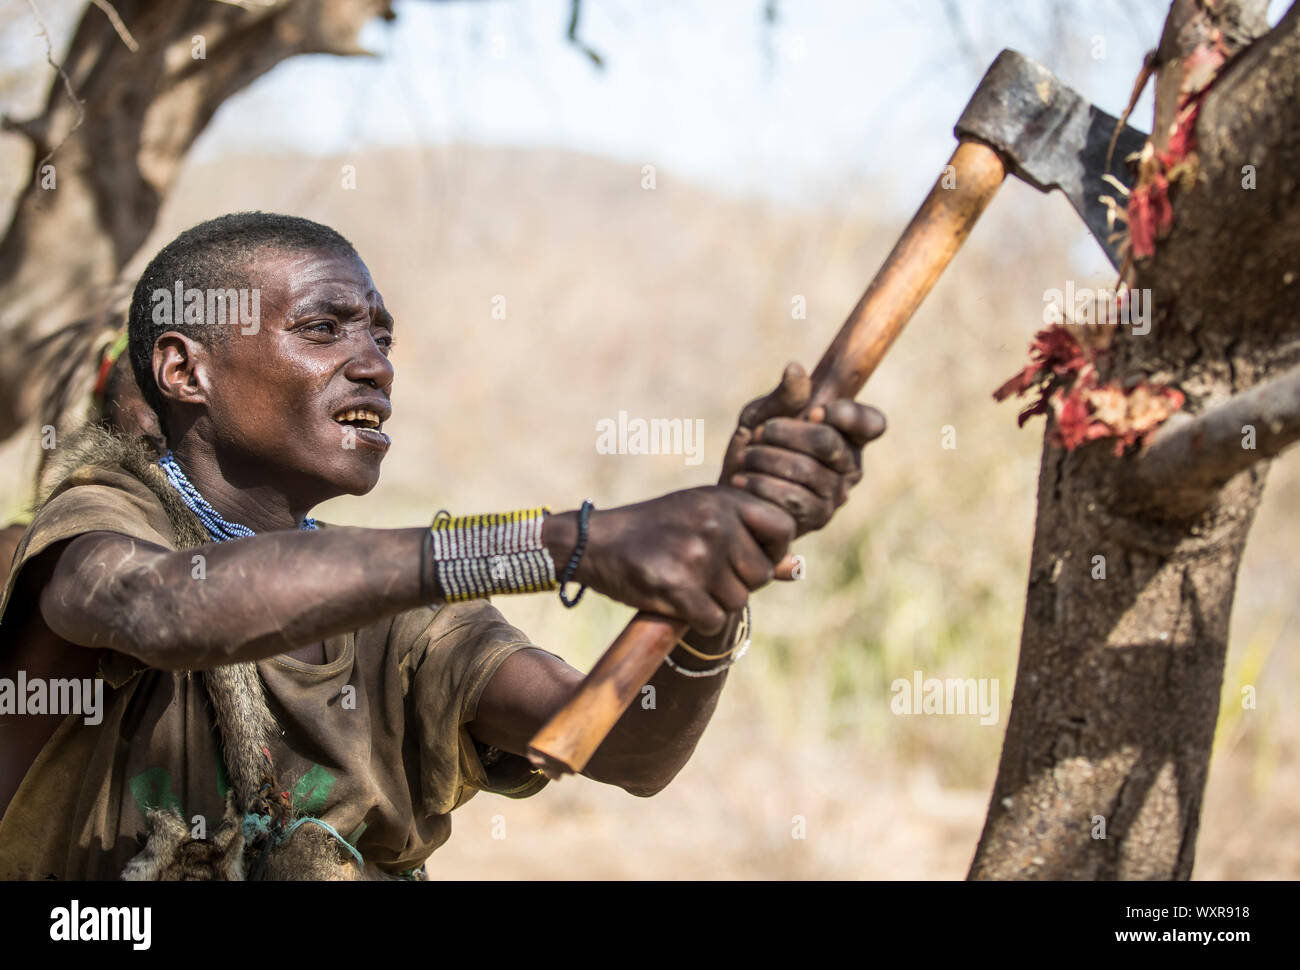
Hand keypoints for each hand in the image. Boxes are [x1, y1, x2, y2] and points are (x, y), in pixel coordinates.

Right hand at [556, 486, 795, 635]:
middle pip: (761, 574)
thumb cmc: (656, 529)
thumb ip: (752, 538)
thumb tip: (798, 568)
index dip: (774, 550)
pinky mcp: (677, 588)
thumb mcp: (704, 516)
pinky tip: (678, 601)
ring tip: (688, 582)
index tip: (748, 556)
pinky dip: (698, 619)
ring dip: (716, 602)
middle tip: (707, 573)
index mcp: (725, 500)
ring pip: (738, 601)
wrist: (595, 542)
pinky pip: (712, 621)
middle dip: (740, 582)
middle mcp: (715, 524)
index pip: (783, 528)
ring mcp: (697, 556)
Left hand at [719, 361, 884, 537]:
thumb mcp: (763, 415)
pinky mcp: (818, 519)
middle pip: (829, 442)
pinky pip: (794, 499)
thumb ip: (783, 397)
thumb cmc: (755, 446)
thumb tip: (796, 369)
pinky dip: (762, 484)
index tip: (813, 411)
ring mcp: (837, 494)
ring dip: (767, 458)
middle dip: (787, 433)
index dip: (848, 414)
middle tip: (761, 432)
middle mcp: (850, 465)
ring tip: (747, 455)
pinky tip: (742, 478)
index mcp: (847, 434)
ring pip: (807, 471)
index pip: (872, 423)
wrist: (732, 491)